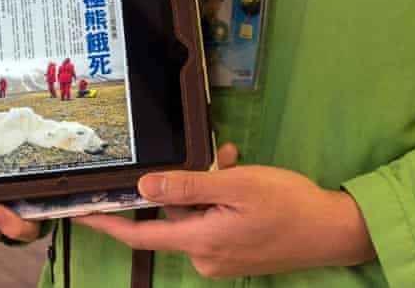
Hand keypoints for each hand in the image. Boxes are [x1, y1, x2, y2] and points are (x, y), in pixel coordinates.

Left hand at [75, 144, 375, 278]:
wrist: (334, 231)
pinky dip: (222, 201)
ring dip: (210, 188)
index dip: (108, 224)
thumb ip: (188, 187)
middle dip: (187, 184)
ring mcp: (222, 259)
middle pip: (175, 218)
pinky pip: (215, 224)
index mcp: (200, 242)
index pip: (140, 236)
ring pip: (198, 215)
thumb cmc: (287, 204)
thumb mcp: (237, 187)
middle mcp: (205, 257)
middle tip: (218, 156)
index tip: (80, 212)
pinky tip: (244, 178)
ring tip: (236, 161)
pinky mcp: (237, 255)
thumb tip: (144, 188)